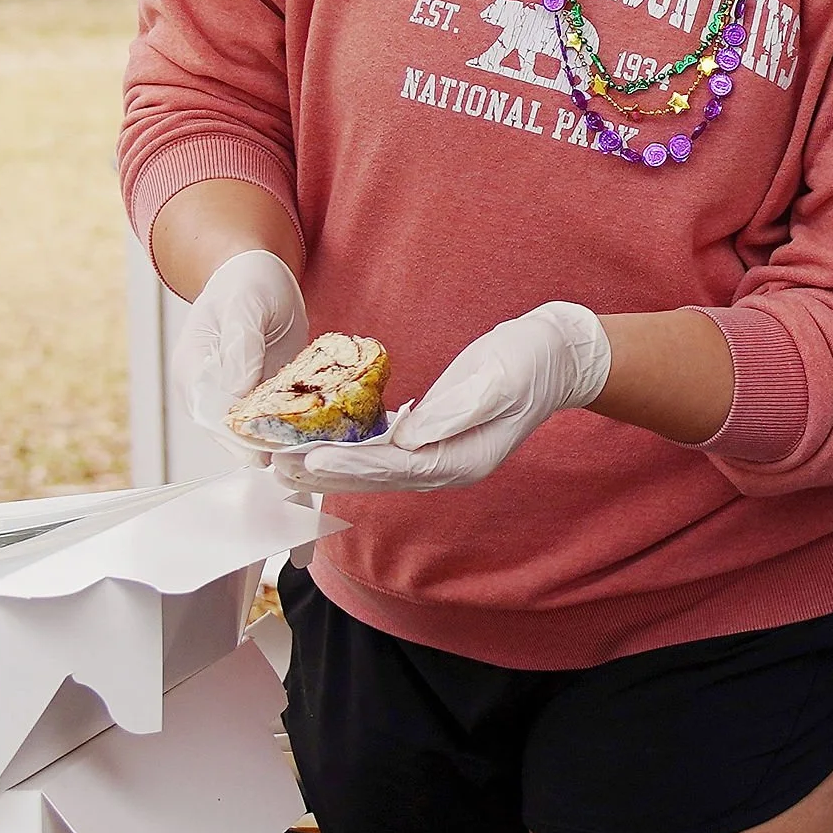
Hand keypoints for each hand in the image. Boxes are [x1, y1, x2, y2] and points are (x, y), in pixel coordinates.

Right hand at [170, 249, 307, 449]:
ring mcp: (232, 396)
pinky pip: (271, 420)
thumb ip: (241, 345)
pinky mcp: (258, 397)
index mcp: (193, 367)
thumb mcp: (245, 304)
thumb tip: (236, 391)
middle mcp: (207, 390)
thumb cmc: (247, 282)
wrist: (259, 275)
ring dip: (278, 441)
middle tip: (296, 455)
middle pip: (228, 432)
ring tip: (308, 450)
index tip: (265, 449)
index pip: (209, 413)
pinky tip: (314, 435)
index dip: (236, 435)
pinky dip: (290, 428)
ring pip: (251, 432)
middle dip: (261, 445)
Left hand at [272, 303, 611, 496]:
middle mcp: (447, 467)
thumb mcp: (500, 379)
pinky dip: (349, 448)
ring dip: (329, 465)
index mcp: (464, 459)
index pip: (397, 467)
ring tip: (283, 460)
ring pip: (374, 468)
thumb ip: (458, 410)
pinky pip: (383, 450)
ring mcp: (439, 455)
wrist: (556, 355)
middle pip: (376, 477)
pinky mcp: (431, 437)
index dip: (351, 465)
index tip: (312, 459)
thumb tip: (410, 435)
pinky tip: (319, 442)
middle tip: (277, 465)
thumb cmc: (530, 361)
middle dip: (325, 472)